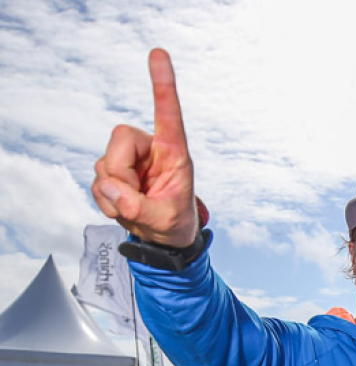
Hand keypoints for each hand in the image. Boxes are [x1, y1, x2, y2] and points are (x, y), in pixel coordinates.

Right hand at [92, 49, 196, 247]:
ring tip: (136, 208)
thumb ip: (138, 208)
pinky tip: (123, 208)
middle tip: (135, 198)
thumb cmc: (174, 222)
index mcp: (174, 152)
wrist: (163, 238)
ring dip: (115, 193)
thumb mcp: (164, 221)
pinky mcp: (113, 171)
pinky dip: (107, 201)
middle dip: (121, 172)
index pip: (168, 113)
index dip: (162, 84)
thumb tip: (110, 187)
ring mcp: (129, 159)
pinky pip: (98, 182)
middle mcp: (150, 148)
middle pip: (120, 138)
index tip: (159, 53)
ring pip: (104, 164)